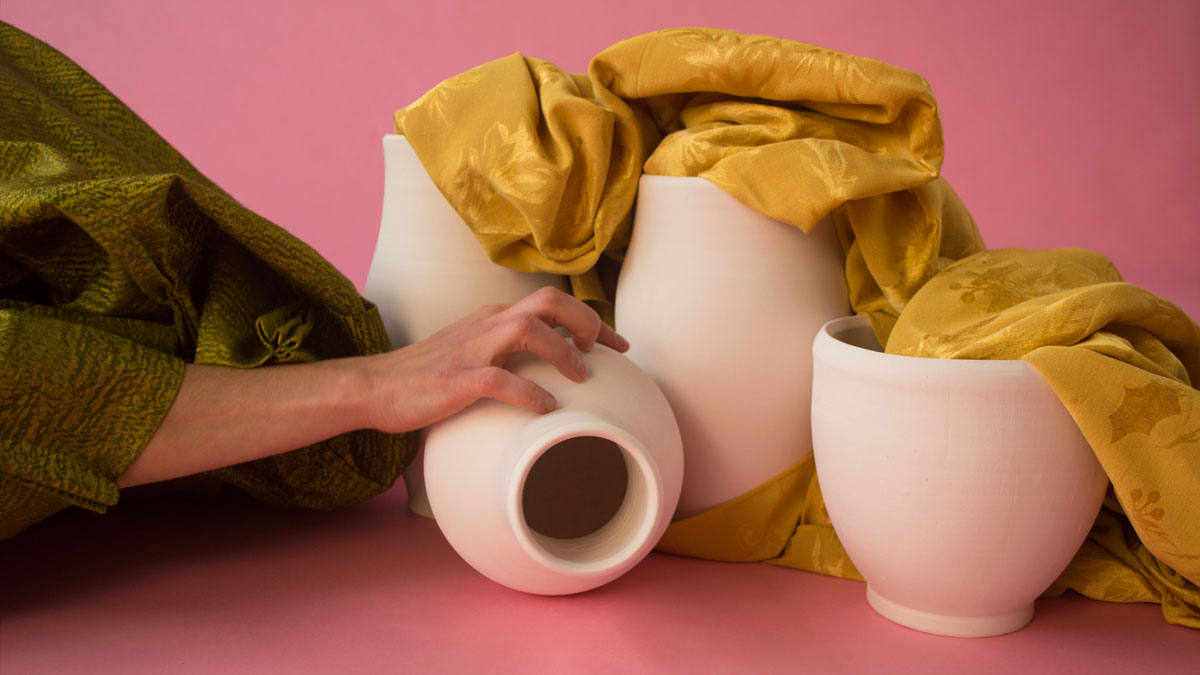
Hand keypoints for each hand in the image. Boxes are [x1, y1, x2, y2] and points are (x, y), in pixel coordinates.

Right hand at [361, 286, 628, 433]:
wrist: (374, 388)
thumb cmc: (427, 377)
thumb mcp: (474, 354)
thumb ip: (508, 354)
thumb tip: (549, 374)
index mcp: (494, 317)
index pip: (553, 304)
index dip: (593, 321)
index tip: (620, 345)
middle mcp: (487, 324)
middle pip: (549, 301)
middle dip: (586, 322)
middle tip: (605, 354)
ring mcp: (471, 349)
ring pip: (528, 328)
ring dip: (562, 350)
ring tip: (580, 377)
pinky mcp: (456, 378)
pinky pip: (500, 380)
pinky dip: (529, 393)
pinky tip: (546, 408)